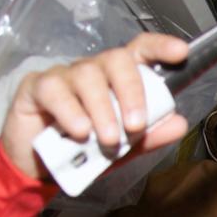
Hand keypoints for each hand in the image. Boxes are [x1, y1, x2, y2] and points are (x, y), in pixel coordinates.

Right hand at [0, 33, 190, 180]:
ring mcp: (64, 76)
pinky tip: (79, 132)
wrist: (42, 168)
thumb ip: (150, 136)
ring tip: (109, 140)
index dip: (159, 47)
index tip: (180, 52)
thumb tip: (180, 124)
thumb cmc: (85, 150)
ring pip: (87, 76)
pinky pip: (55, 90)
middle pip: (116, 60)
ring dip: (103, 110)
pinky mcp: (37, 87)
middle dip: (131, 92)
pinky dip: (70, 112)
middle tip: (135, 126)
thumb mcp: (124, 149)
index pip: (140, 51)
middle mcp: (93, 71)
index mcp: (118, 80)